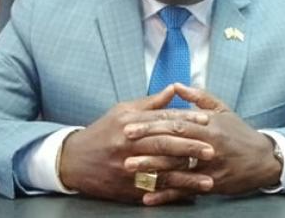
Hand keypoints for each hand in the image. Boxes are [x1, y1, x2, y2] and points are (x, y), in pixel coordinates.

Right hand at [58, 85, 216, 204]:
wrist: (72, 161)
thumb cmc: (101, 133)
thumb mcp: (121, 111)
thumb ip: (150, 103)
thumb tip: (174, 90)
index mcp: (128, 123)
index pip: (162, 119)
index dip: (186, 120)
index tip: (207, 121)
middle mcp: (128, 145)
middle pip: (164, 145)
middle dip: (190, 148)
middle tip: (212, 150)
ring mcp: (126, 168)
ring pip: (161, 171)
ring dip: (186, 176)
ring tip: (209, 178)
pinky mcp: (126, 187)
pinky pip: (153, 191)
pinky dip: (173, 193)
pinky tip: (190, 195)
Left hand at [124, 84, 281, 196]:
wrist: (265, 159)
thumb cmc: (240, 133)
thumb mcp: (223, 109)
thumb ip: (198, 98)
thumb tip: (176, 85)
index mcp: (208, 125)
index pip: (176, 122)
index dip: (152, 123)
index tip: (129, 125)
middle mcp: (208, 145)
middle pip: (173, 144)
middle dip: (146, 144)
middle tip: (122, 144)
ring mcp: (210, 166)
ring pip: (177, 168)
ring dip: (151, 169)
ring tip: (129, 169)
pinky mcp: (212, 185)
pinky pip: (185, 190)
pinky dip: (166, 195)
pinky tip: (148, 197)